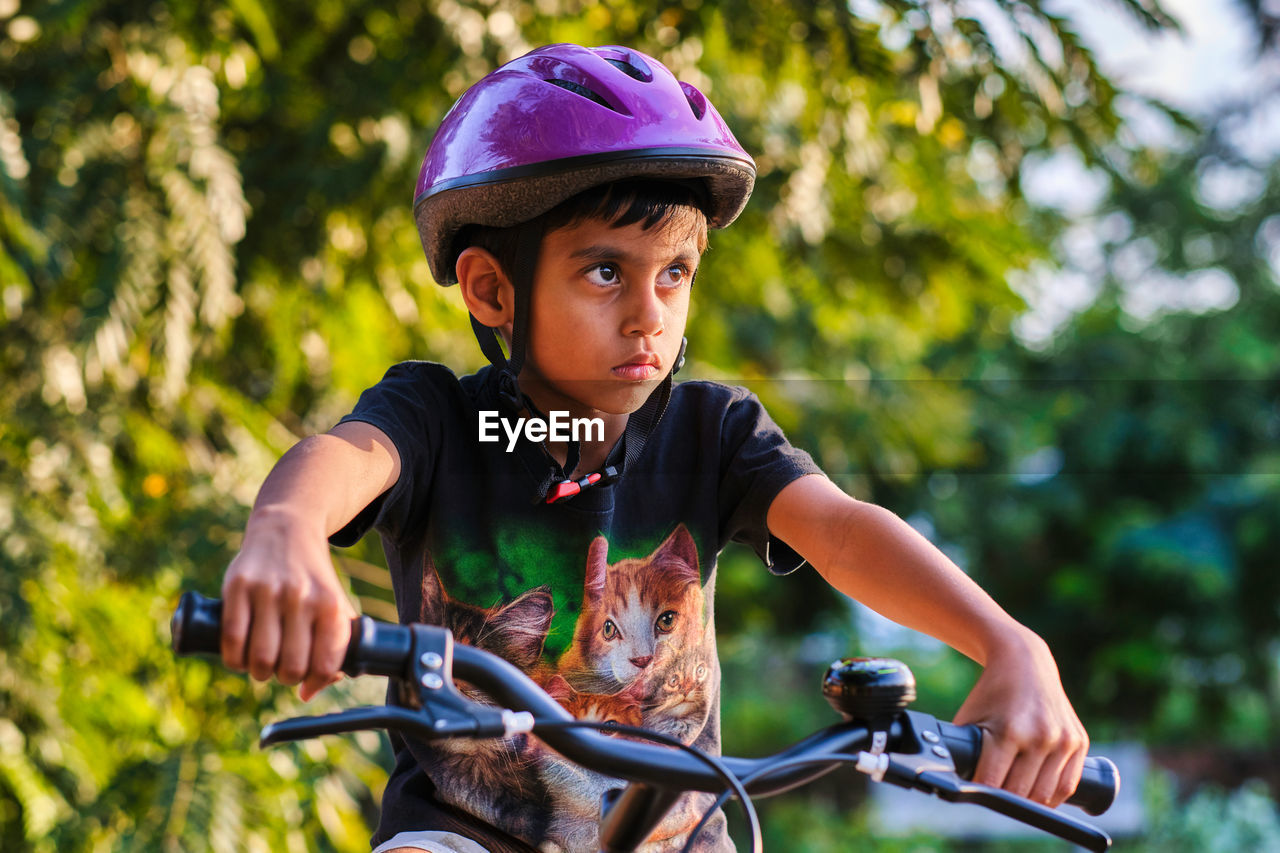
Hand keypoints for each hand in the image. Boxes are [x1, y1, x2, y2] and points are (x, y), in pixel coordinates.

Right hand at [220, 503, 356, 700]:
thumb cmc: (312, 578)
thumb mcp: (335, 603)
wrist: (287, 528)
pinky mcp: (238, 585)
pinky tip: (239, 657)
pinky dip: (234, 659)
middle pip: (291, 667)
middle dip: (284, 678)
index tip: (306, 678)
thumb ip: (335, 646)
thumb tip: (309, 692)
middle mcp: (302, 597)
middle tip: (280, 668)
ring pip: (260, 658)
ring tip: (260, 664)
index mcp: (331, 605)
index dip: (314, 681)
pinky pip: (232, 639)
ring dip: (258, 672)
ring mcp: (269, 590)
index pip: (325, 664)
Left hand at [952, 626, 1088, 807]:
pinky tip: (1037, 796)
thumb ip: (963, 750)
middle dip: (1003, 799)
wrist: (1024, 662)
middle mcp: (1040, 736)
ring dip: (1027, 802)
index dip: (982, 792)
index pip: (993, 782)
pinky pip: (1067, 786)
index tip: (975, 793)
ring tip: (1014, 796)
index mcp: (1009, 730)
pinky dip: (1052, 798)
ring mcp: (1063, 741)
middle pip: (1020, 793)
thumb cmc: (991, 693)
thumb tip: (955, 781)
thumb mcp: (969, 718)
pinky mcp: (1079, 742)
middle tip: (993, 795)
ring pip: (1045, 795)